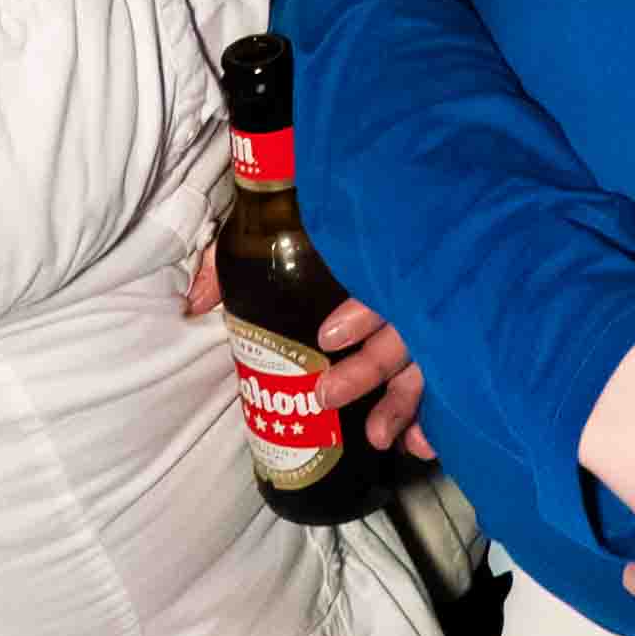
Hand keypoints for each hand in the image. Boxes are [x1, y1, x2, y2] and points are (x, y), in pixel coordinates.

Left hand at [182, 227, 432, 454]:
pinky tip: (421, 445)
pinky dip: (430, 412)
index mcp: (372, 253)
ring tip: (376, 437)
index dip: (360, 313)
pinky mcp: (435, 336)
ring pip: (423, 356)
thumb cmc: (314, 218)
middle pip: (400, 328)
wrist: (366, 190)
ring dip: (403, 401)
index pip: (378, 283)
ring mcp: (427, 309)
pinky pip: (441, 374)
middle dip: (369, 368)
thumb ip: (233, 260)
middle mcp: (408, 281)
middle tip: (325, 396)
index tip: (326, 338)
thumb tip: (193, 303)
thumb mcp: (268, 235)